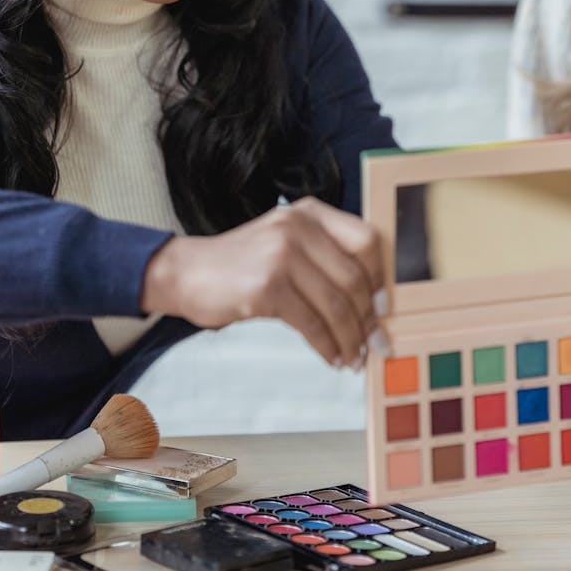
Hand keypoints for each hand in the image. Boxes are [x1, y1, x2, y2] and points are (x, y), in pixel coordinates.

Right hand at [140, 196, 388, 369]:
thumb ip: (326, 259)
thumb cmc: (244, 264)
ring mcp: (280, 255)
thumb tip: (373, 305)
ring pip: (336, 304)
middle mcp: (297, 226)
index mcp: (310, 213)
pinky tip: (331, 357)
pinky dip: (327, 346)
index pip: (367, 240)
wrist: (188, 272)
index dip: (381, 278)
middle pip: (355, 277)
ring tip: (353, 357)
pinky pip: (312, 323)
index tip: (383, 307)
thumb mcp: (287, 243)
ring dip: (350, 338)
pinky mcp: (265, 287)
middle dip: (368, 318)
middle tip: (374, 344)